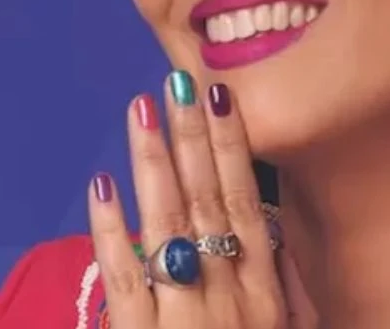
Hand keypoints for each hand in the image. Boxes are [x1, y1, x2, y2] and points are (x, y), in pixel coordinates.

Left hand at [87, 71, 311, 328]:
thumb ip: (286, 284)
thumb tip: (278, 233)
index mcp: (262, 288)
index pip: (245, 202)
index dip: (231, 147)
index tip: (220, 97)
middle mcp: (225, 291)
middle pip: (207, 201)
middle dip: (193, 137)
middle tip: (179, 84)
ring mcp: (181, 313)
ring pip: (166, 224)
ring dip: (153, 161)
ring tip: (140, 110)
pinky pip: (122, 274)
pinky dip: (110, 228)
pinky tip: (102, 183)